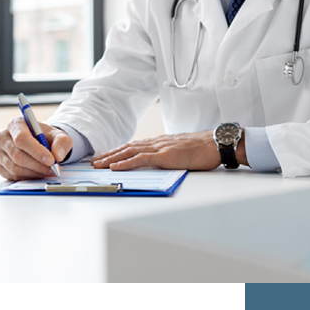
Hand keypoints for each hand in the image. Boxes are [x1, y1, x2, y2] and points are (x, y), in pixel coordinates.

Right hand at [0, 116, 72, 180]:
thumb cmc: (44, 137)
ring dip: (34, 172)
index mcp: (15, 124)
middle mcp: (3, 137)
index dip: (36, 151)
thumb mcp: (57, 135)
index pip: (21, 138)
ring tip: (48, 171)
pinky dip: (28, 177)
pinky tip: (38, 173)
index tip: (51, 160)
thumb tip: (58, 155)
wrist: (38, 143)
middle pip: (17, 155)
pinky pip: (13, 176)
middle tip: (54, 169)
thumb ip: (62, 142)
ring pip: (15, 168)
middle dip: (38, 165)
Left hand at [91, 131, 245, 170]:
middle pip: (127, 148)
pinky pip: (141, 159)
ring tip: (98, 165)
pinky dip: (126, 162)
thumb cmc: (202, 148)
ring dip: (111, 159)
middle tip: (93, 162)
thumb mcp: (180, 151)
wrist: (215, 143)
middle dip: (109, 155)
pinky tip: (115, 166)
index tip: (105, 157)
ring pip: (129, 152)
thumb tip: (159, 161)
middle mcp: (156, 143)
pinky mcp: (165, 156)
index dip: (117, 151)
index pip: (133, 146)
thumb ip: (168, 154)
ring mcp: (159, 148)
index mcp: (159, 142)